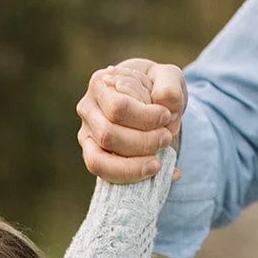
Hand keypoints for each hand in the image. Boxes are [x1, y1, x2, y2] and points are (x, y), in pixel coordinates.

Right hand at [76, 57, 186, 183]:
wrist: (151, 105)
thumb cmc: (156, 88)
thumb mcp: (168, 77)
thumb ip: (169, 85)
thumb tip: (164, 101)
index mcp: (100, 84)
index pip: (118, 108)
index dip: (145, 117)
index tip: (168, 116)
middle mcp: (88, 112)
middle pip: (108, 135)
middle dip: (142, 142)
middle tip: (167, 138)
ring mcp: (88, 138)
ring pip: (99, 162)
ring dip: (133, 166)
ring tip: (158, 162)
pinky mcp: (95, 160)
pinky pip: (105, 178)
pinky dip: (132, 179)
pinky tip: (159, 174)